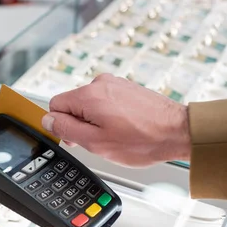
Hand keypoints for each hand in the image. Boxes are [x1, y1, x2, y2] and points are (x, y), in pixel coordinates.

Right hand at [42, 74, 190, 166]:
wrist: (179, 131)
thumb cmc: (142, 140)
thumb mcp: (95, 142)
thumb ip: (66, 129)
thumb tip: (48, 120)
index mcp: (88, 95)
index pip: (54, 106)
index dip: (62, 126)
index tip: (77, 139)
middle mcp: (100, 83)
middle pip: (72, 105)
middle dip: (80, 124)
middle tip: (100, 141)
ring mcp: (115, 83)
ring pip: (89, 105)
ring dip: (96, 121)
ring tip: (117, 135)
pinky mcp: (127, 88)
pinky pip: (106, 102)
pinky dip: (110, 116)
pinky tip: (125, 128)